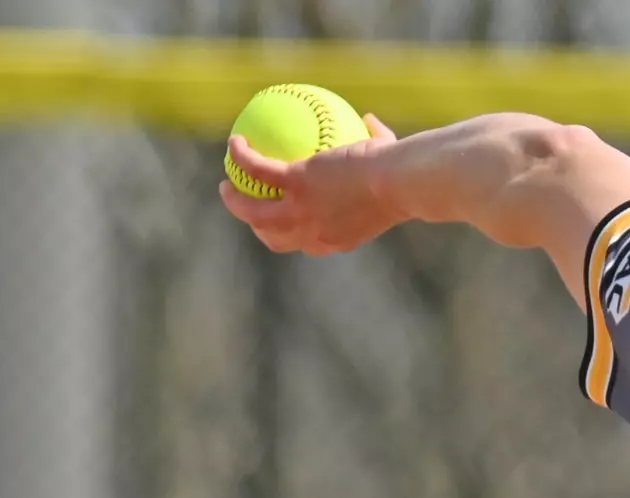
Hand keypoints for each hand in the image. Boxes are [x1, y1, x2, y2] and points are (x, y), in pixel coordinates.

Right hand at [219, 114, 403, 255]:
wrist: (400, 181)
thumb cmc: (404, 175)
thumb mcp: (393, 166)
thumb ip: (382, 145)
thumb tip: (372, 121)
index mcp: (337, 237)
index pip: (308, 243)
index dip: (292, 234)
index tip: (288, 219)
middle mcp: (316, 234)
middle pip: (274, 238)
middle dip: (256, 226)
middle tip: (247, 207)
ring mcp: (302, 211)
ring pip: (253, 212)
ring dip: (234, 200)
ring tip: (226, 181)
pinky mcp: (295, 184)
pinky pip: (257, 170)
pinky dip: (242, 156)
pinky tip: (235, 141)